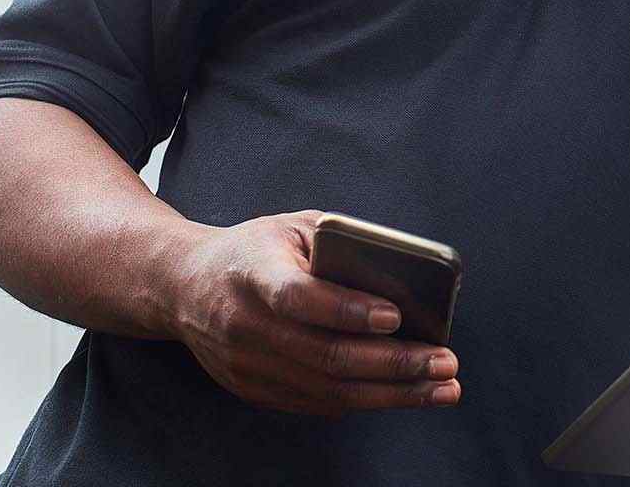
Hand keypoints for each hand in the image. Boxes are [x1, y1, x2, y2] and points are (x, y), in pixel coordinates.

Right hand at [164, 209, 461, 416]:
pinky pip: (316, 403)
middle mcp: (244, 323)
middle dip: (394, 363)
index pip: (299, 296)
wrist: (183, 288)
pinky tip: (404, 395)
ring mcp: (245, 364)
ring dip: (392, 393)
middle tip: (445, 362)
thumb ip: (341, 243)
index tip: (394, 317)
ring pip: (327, 388)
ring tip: (441, 388)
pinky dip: (364, 401)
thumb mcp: (292, 226)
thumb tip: (404, 274)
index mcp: (253, 272)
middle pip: (324, 354)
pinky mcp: (252, 389)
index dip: (347, 310)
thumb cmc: (255, 250)